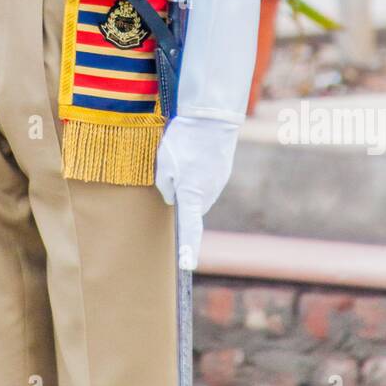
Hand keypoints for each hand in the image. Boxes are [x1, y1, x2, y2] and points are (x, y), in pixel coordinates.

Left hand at [154, 114, 238, 269]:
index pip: (189, 229)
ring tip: (182, 154)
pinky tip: (194, 152)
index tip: (187, 266)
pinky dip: (197, 170)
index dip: (187, 248)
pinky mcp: (222, 172)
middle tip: (170, 169)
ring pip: (197, 191)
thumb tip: (172, 196)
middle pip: (189, 205)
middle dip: (179, 195)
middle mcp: (208, 195)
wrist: (213, 119)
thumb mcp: (164, 164)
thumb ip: (165, 186)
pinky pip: (205, 178)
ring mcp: (217, 184)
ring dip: (188, 180)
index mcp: (192, 196)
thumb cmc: (184, 142)